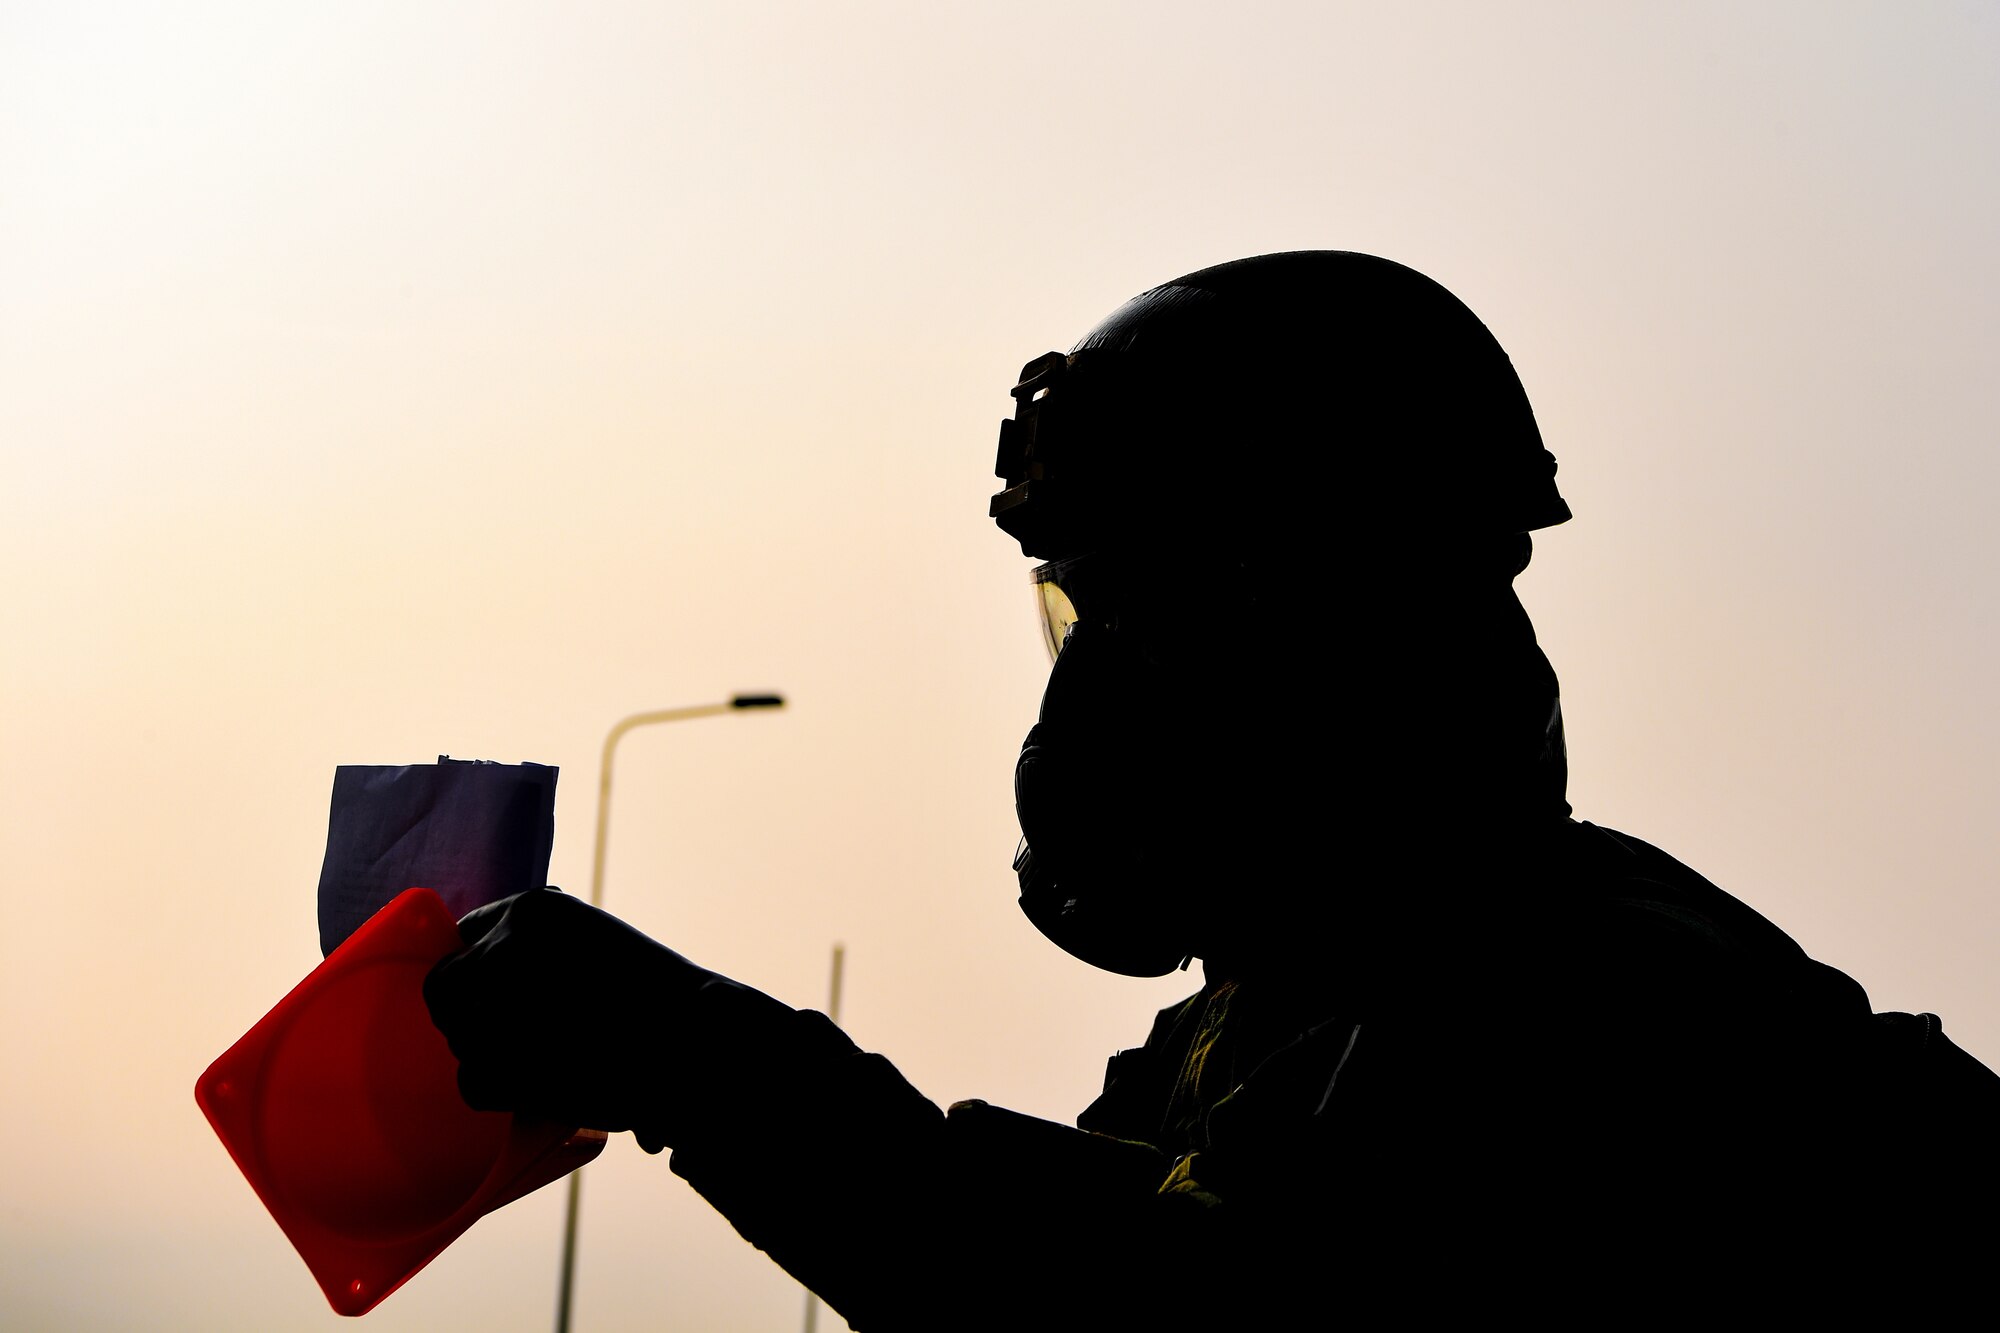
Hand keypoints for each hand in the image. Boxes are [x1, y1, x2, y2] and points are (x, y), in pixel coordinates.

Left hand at [422, 887, 798, 1150]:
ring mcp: (494, 1006)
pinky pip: (470, 1083)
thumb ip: (544, 950)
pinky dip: (499, 1094)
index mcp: (532, 910)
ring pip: (458, 1039)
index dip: (481, 969)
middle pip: (443, 987)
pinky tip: (538, 1087)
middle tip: (509, 1034)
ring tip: (544, 1060)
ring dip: (490, 1054)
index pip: (469, 935)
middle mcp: (503, 949)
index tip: (499, 993)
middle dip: (468, 1012)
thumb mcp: (598, 943)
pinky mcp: (498, 1062)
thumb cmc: (662, 997)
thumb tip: (498, 971)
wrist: (696, 1041)